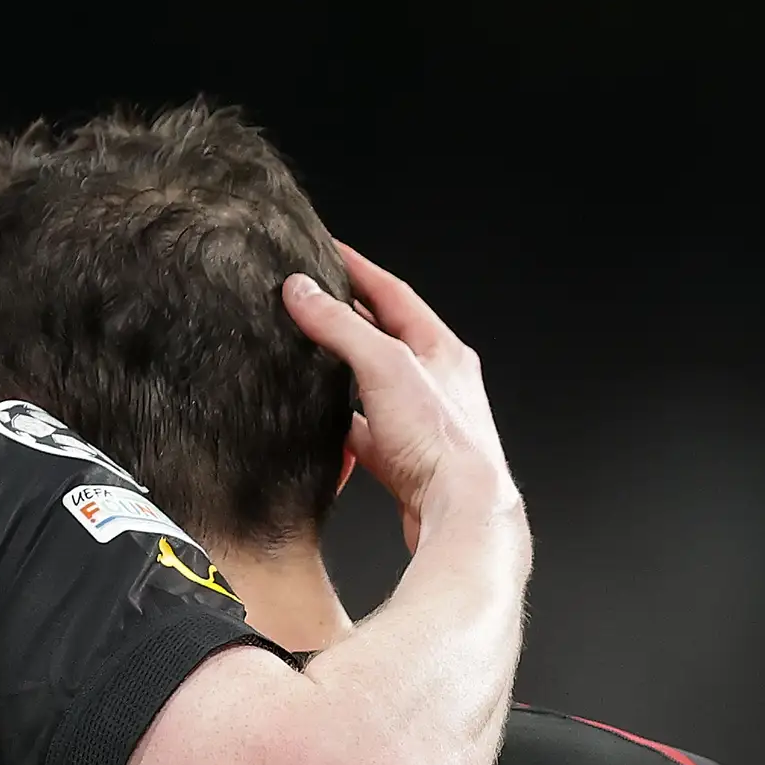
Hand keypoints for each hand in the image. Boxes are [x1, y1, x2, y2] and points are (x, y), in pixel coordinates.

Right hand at [282, 245, 523, 567]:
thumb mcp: (385, 367)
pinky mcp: (407, 461)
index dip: (358, 268)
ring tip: (308, 361)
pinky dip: (343, 427)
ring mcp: (422, 424)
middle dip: (348, 320)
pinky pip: (367, 435)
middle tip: (311, 302)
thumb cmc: (442, 443)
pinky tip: (321, 429)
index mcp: (442, 350)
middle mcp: (438, 383)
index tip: (327, 250)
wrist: (462, 514)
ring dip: (343, 375)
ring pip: (374, 387)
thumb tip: (302, 291)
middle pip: (385, 338)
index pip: (394, 293)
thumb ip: (341, 327)